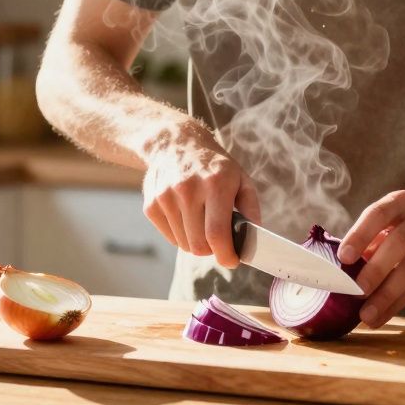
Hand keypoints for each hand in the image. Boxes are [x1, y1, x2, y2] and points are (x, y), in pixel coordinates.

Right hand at [141, 121, 261, 268]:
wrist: (175, 144)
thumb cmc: (213, 166)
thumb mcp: (240, 177)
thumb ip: (251, 206)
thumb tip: (254, 235)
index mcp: (215, 184)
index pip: (216, 233)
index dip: (225, 255)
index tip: (232, 261)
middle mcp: (187, 190)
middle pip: (198, 245)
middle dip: (212, 250)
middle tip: (218, 240)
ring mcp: (165, 197)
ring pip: (184, 244)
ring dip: (196, 241)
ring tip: (201, 221)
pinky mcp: (151, 205)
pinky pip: (170, 238)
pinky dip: (181, 235)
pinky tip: (185, 215)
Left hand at [337, 190, 404, 328]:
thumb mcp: (392, 223)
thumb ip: (371, 241)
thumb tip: (346, 272)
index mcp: (401, 202)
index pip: (379, 214)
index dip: (360, 235)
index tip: (344, 257)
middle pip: (399, 243)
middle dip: (376, 270)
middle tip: (356, 291)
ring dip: (387, 296)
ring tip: (367, 315)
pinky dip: (399, 304)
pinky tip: (382, 315)